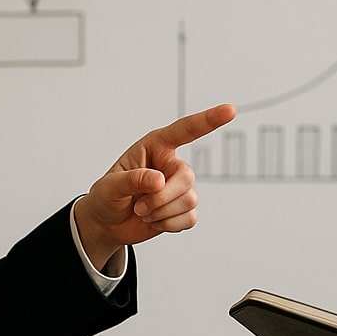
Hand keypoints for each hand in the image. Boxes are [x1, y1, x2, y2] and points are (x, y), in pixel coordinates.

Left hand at [73, 103, 235, 269]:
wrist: (107, 223)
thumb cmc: (106, 196)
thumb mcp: (109, 186)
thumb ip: (132, 179)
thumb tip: (159, 181)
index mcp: (155, 146)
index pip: (185, 130)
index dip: (208, 120)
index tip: (230, 110)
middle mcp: (171, 164)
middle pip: (187, 177)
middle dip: (163, 197)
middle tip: (139, 207)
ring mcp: (179, 187)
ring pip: (189, 200)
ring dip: (162, 212)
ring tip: (142, 212)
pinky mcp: (183, 209)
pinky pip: (190, 218)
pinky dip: (169, 225)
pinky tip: (154, 222)